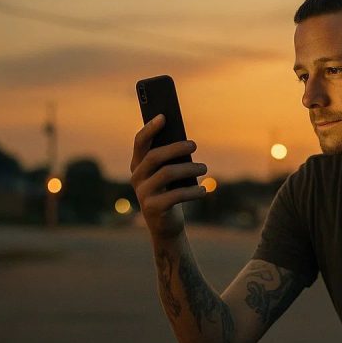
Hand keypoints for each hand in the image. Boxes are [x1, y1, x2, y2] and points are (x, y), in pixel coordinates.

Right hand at [130, 114, 207, 239]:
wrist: (165, 226)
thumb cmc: (170, 193)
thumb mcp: (169, 175)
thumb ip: (172, 160)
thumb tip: (187, 143)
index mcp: (138, 165)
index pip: (140, 142)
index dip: (150, 128)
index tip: (164, 116)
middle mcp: (137, 177)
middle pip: (155, 156)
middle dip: (175, 148)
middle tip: (194, 144)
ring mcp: (143, 193)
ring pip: (167, 173)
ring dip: (189, 168)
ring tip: (204, 167)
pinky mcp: (153, 208)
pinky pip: (175, 195)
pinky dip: (192, 192)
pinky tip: (203, 190)